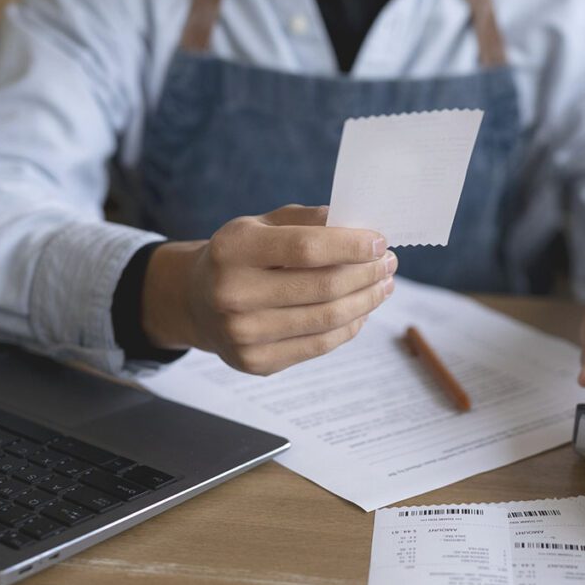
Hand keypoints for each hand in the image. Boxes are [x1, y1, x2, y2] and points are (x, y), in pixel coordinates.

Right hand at [141, 205, 395, 374]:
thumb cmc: (239, 256)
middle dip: (367, 273)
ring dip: (366, 300)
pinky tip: (362, 310)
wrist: (195, 301)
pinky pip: (320, 345)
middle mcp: (232, 294)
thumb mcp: (261, 225)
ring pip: (327, 319)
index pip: (306, 248)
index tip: (380, 241)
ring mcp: (243, 334)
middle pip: (322, 287)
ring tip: (383, 285)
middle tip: (389, 263)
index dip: (350, 245)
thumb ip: (308, 221)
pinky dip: (350, 326)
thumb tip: (361, 225)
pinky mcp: (256, 362)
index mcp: (233, 249)